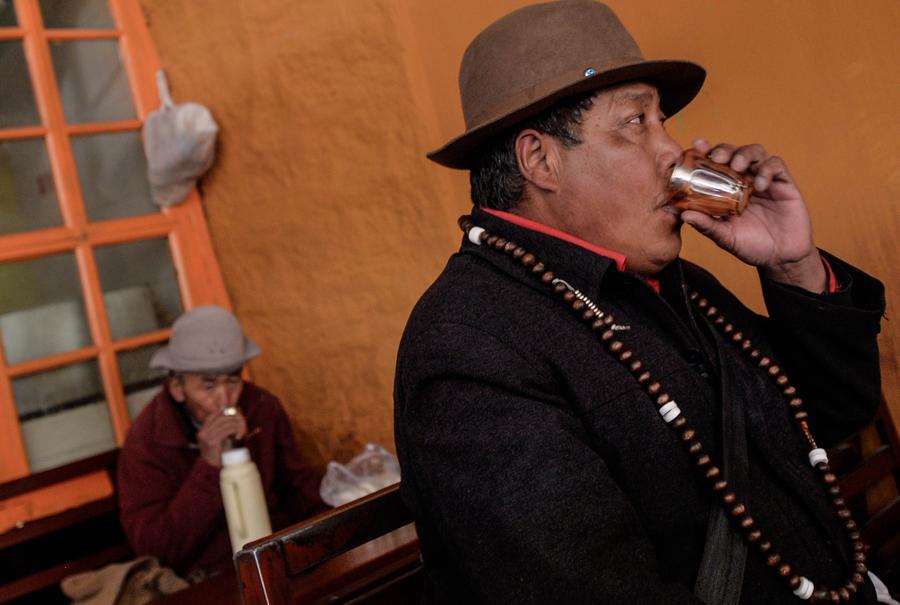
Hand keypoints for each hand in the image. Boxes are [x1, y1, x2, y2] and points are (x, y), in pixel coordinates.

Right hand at [196, 409, 246, 466]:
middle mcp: (202, 432)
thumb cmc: (219, 454)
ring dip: (237, 425)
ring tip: (242, 430)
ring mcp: (205, 437)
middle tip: (243, 423)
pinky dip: (235, 431)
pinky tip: (238, 436)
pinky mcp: (211, 442)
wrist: (214, 469)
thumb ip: (223, 429)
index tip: (237, 415)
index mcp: (202, 430)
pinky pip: (226, 431)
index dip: (227, 413)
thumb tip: (233, 414)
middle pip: (221, 417)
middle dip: (234, 418)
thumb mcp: (219, 439)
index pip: (215, 414)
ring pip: (225, 423)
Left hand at [680, 139, 825, 291]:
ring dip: (744, 154)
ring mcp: (764, 180)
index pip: (714, 164)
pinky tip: (760, 186)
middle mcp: (744, 181)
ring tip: (738, 167)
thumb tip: (684, 214)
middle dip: (724, 150)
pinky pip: (776, 165)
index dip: (706, 152)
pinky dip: (766, 170)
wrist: (781, 257)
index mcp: (726, 190)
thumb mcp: (725, 238)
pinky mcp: (784, 183)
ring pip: (755, 152)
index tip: (696, 145)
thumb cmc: (751, 246)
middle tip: (717, 157)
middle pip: (733, 153)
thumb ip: (707, 226)